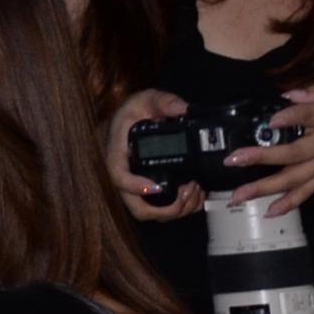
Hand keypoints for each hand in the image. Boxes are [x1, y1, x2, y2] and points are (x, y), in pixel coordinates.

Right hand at [105, 88, 203, 220]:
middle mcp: (125, 176)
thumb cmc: (134, 113)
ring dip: (177, 209)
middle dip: (166, 208)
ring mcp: (137, 187)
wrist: (130, 120)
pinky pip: (162, 211)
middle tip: (188, 191)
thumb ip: (164, 101)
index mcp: (118, 154)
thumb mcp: (146, 100)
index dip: (135, 187)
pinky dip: (182, 208)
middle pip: (137, 207)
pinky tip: (195, 193)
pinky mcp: (149, 191)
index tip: (156, 187)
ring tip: (196, 189)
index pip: (119, 177)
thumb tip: (183, 108)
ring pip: (152, 213)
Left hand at [232, 83, 313, 215]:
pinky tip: (268, 211)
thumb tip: (289, 94)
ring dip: (264, 187)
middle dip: (262, 157)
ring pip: (293, 177)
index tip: (271, 120)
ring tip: (237, 196)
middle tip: (233, 160)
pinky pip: (306, 191)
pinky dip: (288, 203)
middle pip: (294, 152)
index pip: (311, 116)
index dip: (291, 117)